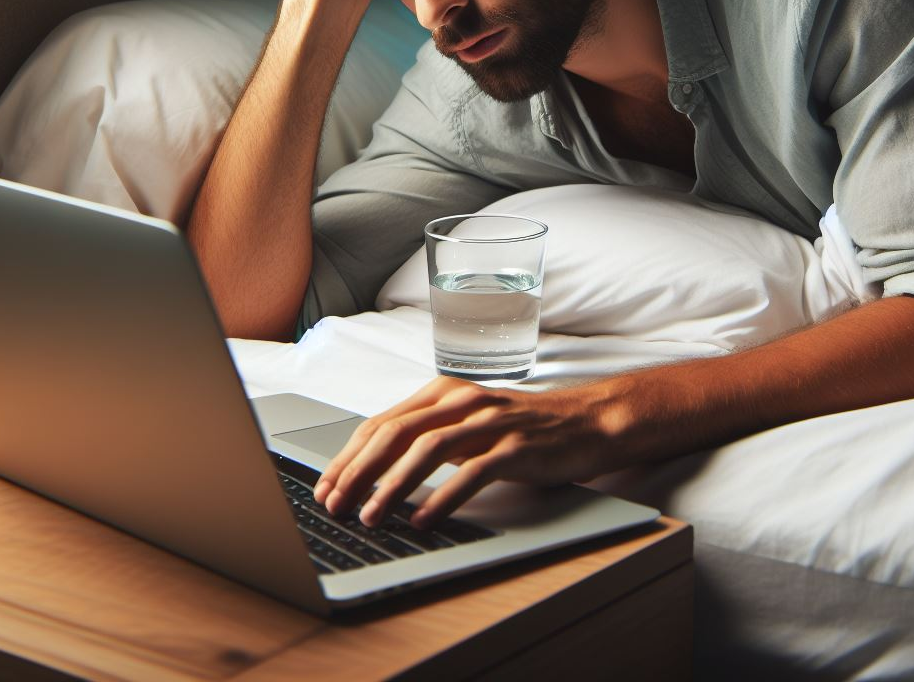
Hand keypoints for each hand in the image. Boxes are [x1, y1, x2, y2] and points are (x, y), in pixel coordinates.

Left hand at [312, 376, 626, 528]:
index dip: (348, 457)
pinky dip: (442, 497)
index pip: (382, 423)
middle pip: (396, 433)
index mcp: (444, 393)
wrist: (587, 421)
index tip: (326, 487)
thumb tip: (376, 471)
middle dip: (358, 473)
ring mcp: (490, 421)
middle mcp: (462, 401)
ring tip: (371, 516)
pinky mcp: (516, 445)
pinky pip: (472, 471)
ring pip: (427, 449)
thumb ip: (429, 437)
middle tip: (335, 506)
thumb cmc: (524, 427)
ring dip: (392, 485)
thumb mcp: (469, 425)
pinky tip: (423, 519)